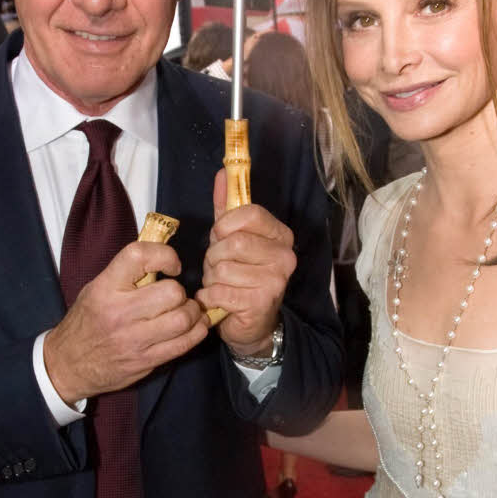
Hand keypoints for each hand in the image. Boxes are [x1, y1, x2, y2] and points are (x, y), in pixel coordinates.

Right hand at [44, 241, 209, 404]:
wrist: (68, 364)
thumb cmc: (86, 321)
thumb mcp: (96, 288)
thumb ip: (127, 273)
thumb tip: (161, 254)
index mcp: (105, 288)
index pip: (140, 256)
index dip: (165, 255)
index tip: (171, 265)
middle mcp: (120, 313)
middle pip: (172, 292)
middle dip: (181, 292)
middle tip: (175, 296)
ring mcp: (134, 340)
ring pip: (183, 319)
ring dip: (192, 312)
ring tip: (186, 310)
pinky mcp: (146, 361)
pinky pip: (184, 344)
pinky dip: (197, 331)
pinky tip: (194, 326)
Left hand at [196, 169, 296, 353]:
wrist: (252, 324)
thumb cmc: (240, 275)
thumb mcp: (231, 236)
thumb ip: (226, 206)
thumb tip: (222, 173)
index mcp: (280, 235)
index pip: (250, 213)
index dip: (226, 223)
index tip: (219, 235)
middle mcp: (285, 256)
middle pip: (234, 242)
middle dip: (215, 256)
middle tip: (219, 267)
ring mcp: (276, 280)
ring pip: (223, 268)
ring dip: (212, 278)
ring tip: (222, 284)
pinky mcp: (261, 303)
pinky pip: (220, 291)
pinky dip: (210, 296)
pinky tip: (219, 300)